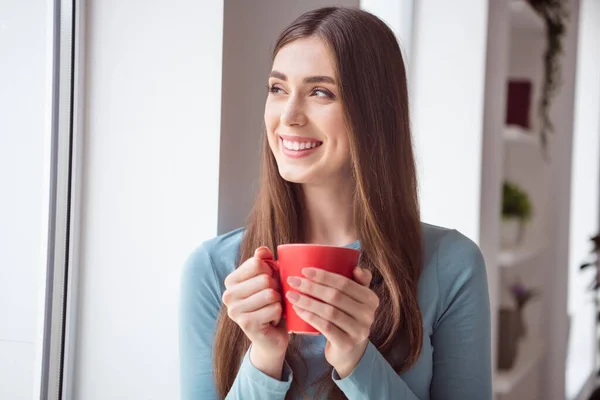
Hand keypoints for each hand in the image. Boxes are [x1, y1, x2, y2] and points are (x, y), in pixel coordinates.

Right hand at [222, 247, 288, 378]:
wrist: (271, 335)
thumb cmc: (270, 303)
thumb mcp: (269, 278)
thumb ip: (264, 261)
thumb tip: (262, 250)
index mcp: (231, 280)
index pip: (257, 263)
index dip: (271, 270)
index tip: (270, 282)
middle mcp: (228, 295)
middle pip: (265, 279)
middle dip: (276, 288)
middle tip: (273, 298)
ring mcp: (235, 311)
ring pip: (271, 294)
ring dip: (278, 301)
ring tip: (272, 308)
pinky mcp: (246, 324)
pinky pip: (274, 309)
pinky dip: (279, 313)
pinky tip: (272, 319)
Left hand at [286, 267, 378, 378]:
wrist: (349, 351)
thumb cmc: (348, 318)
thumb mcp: (355, 300)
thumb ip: (358, 282)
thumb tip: (356, 268)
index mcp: (371, 299)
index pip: (345, 283)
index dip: (324, 276)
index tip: (304, 270)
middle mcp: (368, 314)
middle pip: (335, 296)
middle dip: (311, 287)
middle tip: (293, 281)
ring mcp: (359, 331)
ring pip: (329, 312)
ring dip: (307, 301)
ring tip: (291, 295)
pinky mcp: (347, 344)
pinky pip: (325, 327)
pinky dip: (310, 317)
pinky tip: (298, 310)